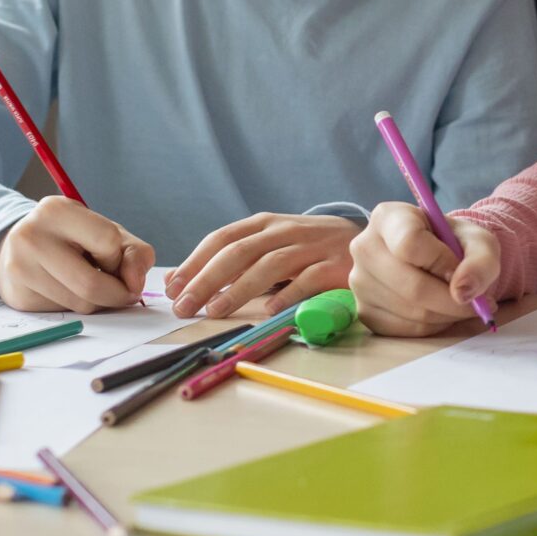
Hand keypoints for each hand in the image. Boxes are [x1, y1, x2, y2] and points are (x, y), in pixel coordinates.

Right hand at [0, 198, 153, 312]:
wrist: (20, 246)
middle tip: (125, 292)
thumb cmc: (72, 237)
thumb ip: (134, 252)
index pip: (107, 241)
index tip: (114, 258)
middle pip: (91, 284)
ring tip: (93, 285)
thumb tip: (135, 281)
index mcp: (56, 211)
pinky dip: (78, 308)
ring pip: (80, 304)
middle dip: (118, 293)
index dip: (118, 257)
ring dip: (99, 302)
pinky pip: (65, 314)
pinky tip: (71, 290)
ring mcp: (20, 269)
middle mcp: (31, 237)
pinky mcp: (18, 296)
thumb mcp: (106, 231)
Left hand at [159, 212, 359, 318]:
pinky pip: (307, 281)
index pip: (222, 238)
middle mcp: (285, 230)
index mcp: (264, 224)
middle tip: (184, 305)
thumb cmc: (306, 247)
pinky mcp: (335, 266)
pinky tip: (269, 311)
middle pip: (239, 252)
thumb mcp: (268, 244)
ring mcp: (311, 247)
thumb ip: (231, 260)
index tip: (172, 287)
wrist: (364, 239)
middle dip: (207, 279)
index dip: (195, 262)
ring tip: (215, 311)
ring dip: (238, 289)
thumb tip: (180, 281)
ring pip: (269, 265)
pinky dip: (287, 295)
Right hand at [347, 201, 500, 335]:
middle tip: (478, 302)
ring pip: (412, 312)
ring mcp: (359, 282)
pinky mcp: (365, 312)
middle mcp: (365, 247)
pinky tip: (440, 310)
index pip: (410, 243)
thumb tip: (463, 291)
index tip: (460, 269)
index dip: (442, 261)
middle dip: (452, 300)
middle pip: (411, 285)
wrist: (437, 259)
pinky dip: (433, 326)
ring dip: (446, 314)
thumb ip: (481, 261)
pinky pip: (405, 329)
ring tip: (460, 301)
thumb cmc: (454, 244)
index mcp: (388, 217)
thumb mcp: (479, 241)